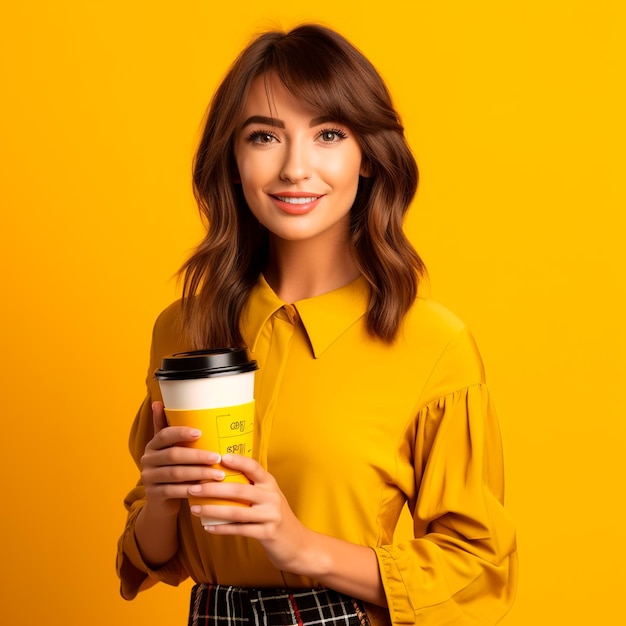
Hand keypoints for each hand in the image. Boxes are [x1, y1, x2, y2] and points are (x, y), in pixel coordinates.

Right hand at [140, 401, 223, 518]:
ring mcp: (149, 478)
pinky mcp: (153, 495)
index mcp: (153, 445)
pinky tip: (205, 490)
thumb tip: (158, 402)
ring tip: (219, 474)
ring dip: (199, 474)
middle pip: (173, 455)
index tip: (201, 432)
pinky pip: (173, 492)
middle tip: (218, 457)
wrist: (160, 502)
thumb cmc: (172, 469)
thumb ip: (167, 428)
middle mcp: (147, 460)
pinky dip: (190, 490)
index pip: (164, 434)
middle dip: (198, 456)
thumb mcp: (169, 449)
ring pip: (176, 474)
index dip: (181, 433)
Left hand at [188, 454, 314, 573]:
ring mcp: (270, 515)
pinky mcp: (267, 533)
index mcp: (270, 483)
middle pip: (238, 489)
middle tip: (193, 487)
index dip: (237, 461)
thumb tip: (221, 476)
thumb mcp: (269, 497)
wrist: (299, 544)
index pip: (253, 466)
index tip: (219, 456)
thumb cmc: (276, 517)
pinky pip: (239, 530)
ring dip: (212, 510)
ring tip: (195, 509)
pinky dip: (222, 528)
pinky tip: (208, 527)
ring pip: (236, 511)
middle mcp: (271, 496)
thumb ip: (252, 487)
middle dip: (212, 488)